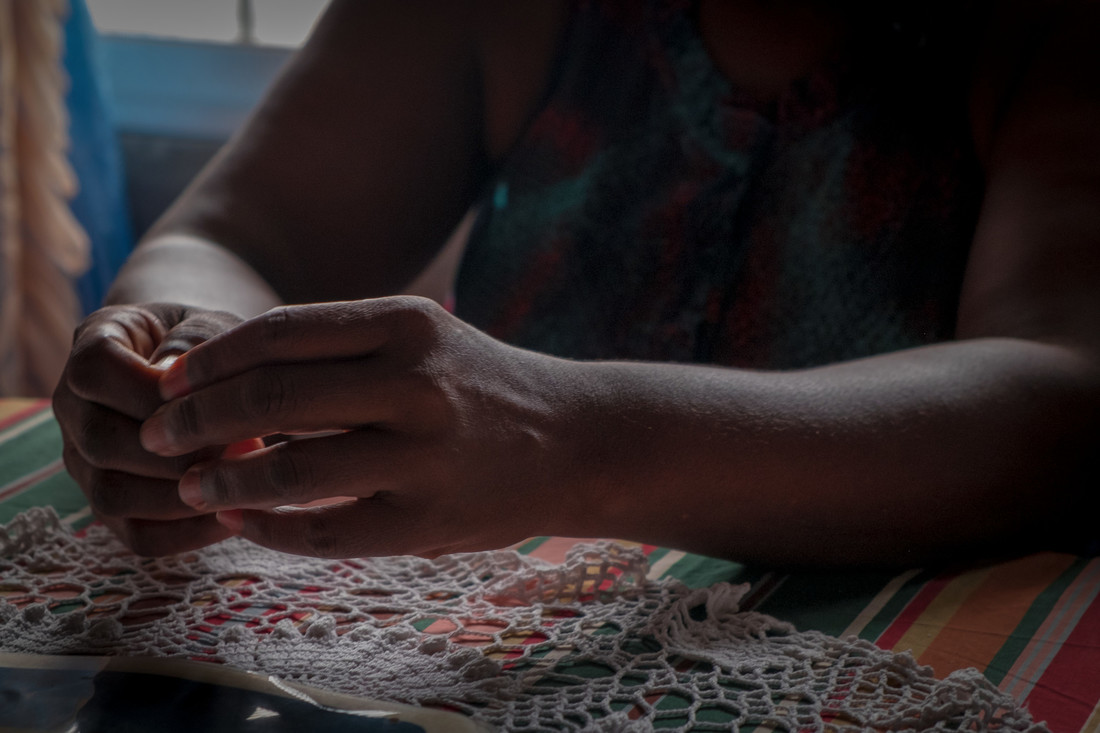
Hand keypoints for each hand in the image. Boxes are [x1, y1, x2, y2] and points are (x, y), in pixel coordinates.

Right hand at [52, 303, 252, 554]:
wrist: (215, 374)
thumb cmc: (216, 345)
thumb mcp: (214, 326)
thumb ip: (196, 343)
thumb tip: (172, 377)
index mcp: (94, 346)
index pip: (94, 371)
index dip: (147, 390)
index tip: (205, 396)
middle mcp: (75, 407)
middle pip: (101, 441)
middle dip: (176, 451)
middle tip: (241, 447)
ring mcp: (86, 460)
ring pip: (112, 496)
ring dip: (181, 495)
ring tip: (241, 480)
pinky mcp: (115, 505)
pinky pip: (138, 536)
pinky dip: (186, 534)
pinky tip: (234, 514)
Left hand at [139, 296, 581, 557]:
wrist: (575, 440)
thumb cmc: (481, 387)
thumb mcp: (424, 338)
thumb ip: (342, 347)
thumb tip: (228, 375)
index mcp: (406, 324)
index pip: (277, 334)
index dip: (208, 360)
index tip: (170, 382)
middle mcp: (414, 383)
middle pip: (271, 399)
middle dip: (195, 421)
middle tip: (157, 436)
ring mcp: (425, 455)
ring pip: (290, 471)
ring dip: (223, 483)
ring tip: (192, 487)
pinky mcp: (429, 520)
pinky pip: (326, 532)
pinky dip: (271, 531)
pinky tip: (245, 525)